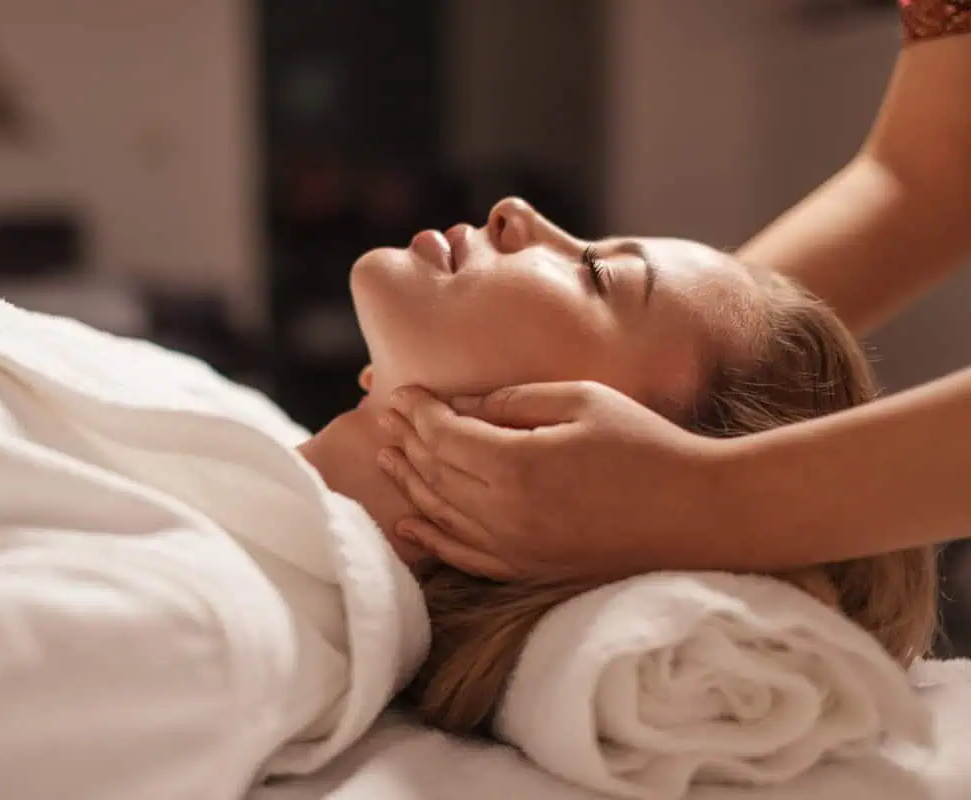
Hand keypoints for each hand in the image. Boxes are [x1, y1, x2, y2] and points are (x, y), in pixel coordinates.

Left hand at [377, 382, 728, 581]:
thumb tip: (461, 406)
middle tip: (386, 417)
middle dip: (406, 440)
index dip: (418, 411)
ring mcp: (515, 549)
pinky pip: (463, 556)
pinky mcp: (528, 570)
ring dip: (408, 482)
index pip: (444, 435)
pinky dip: (431, 538)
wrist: (696, 514)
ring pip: (440, 513)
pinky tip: (407, 522)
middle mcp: (506, 514)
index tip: (403, 392)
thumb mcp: (582, 400)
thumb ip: (514, 401)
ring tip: (386, 456)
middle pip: (434, 473)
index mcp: (517, 465)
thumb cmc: (646, 445)